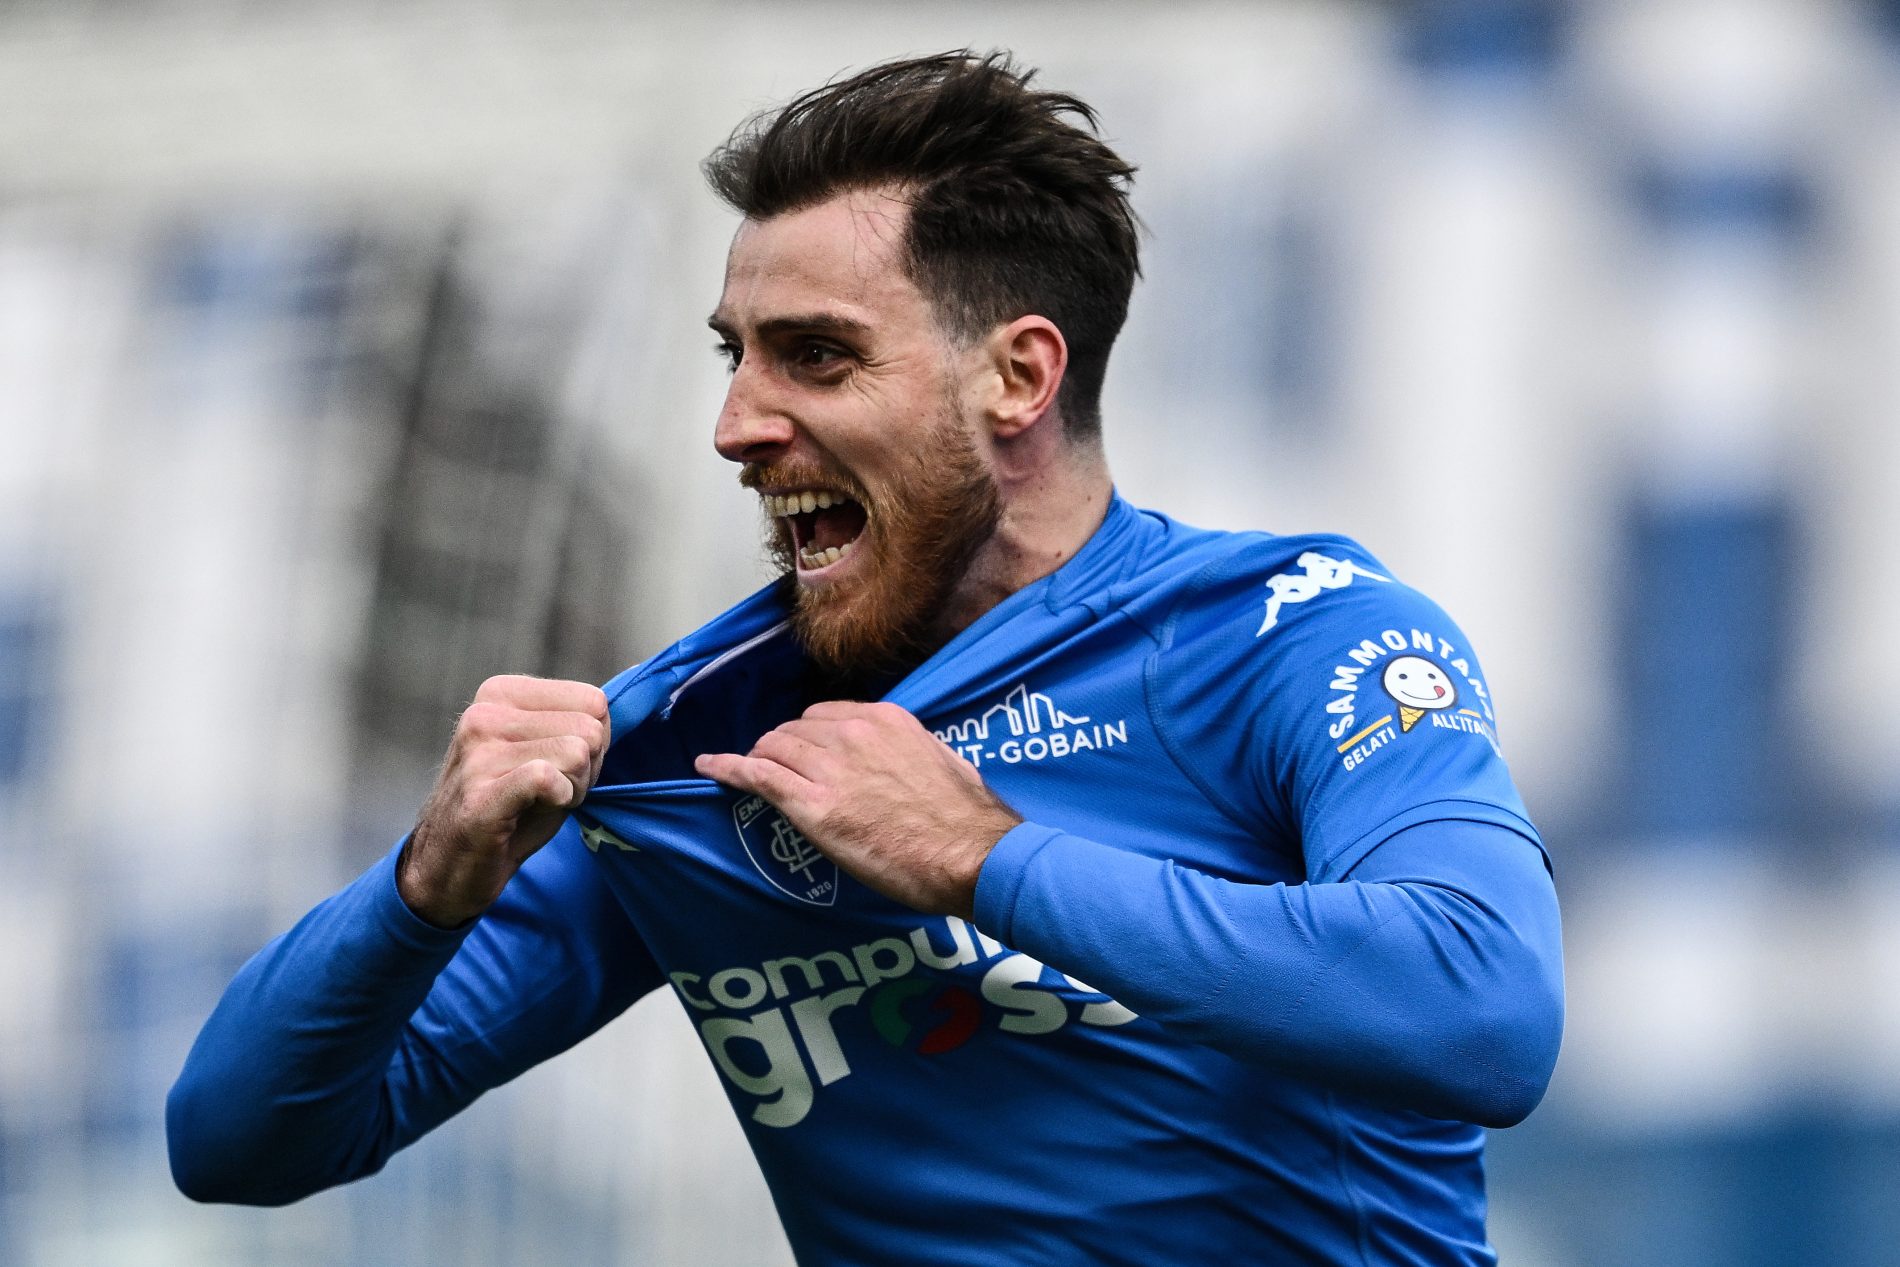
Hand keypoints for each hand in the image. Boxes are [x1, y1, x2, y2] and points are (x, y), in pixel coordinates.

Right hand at [400, 675, 609, 927]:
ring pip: (578, 753)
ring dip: (573, 789)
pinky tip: (532, 812)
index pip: (594, 700)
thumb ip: (581, 724)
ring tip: (536, 804)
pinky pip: (549, 777)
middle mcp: (485, 714)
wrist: (448, 865)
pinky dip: (559, 799)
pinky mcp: (482, 793)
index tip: (558, 768)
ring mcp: (479, 752)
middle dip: (586, 769)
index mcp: (501, 693)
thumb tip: (633, 696)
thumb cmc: (509, 808)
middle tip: (549, 793)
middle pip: (591, 729)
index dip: (592, 744)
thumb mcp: (545, 751)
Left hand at [695, 701, 1021, 917]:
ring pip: (773, 749)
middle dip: (780, 747)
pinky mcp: (813, 807)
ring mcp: (830, 769)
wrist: (970, 853)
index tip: (803, 751)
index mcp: (885, 719)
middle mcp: (852, 734)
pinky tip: (708, 767)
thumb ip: (908, 751)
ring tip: (747, 773)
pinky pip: (757, 776)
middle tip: (777, 769)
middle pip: (794, 730)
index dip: (808, 735)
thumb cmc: (966, 819)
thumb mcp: (941, 761)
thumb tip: (900, 760)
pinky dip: (727, 768)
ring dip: (759, 760)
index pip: (826, 715)